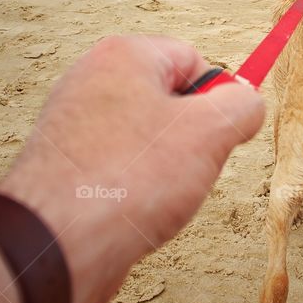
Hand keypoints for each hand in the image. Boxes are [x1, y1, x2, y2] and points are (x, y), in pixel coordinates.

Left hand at [0, 35, 264, 302]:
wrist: (56, 246)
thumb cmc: (128, 179)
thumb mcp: (209, 132)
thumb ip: (241, 106)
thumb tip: (247, 104)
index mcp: (123, 56)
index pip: (193, 59)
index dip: (216, 99)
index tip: (219, 134)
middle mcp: (91, 81)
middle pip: (169, 99)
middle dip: (190, 137)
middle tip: (189, 167)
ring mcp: (74, 125)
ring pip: (147, 139)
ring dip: (166, 169)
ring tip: (158, 195)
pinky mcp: (66, 166)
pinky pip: (121, 169)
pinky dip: (137, 190)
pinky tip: (135, 212)